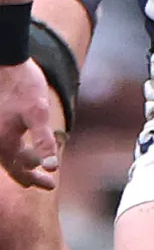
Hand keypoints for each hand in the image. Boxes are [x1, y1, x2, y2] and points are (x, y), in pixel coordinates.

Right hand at [0, 60, 58, 189]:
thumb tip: (51, 167)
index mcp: (4, 143)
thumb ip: (43, 140)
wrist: (5, 64)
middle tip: (48, 183)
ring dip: (21, 163)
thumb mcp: (38, 113)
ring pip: (7, 155)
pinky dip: (15, 150)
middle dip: (30, 175)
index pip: (21, 170)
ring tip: (34, 168)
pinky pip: (4, 143)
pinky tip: (24, 146)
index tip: (52, 185)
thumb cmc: (23, 87)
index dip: (36, 179)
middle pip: (12, 165)